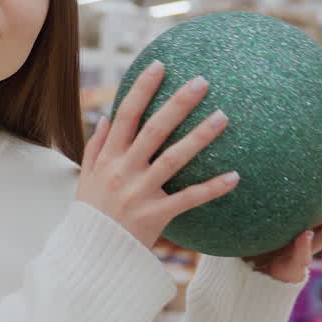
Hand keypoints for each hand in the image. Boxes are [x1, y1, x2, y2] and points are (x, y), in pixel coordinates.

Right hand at [76, 60, 237, 247]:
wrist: (90, 255)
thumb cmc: (91, 214)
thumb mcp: (87, 178)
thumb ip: (96, 147)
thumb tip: (107, 118)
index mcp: (108, 158)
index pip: (126, 115)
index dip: (141, 89)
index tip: (160, 66)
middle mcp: (123, 170)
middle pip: (153, 129)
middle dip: (177, 103)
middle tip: (201, 82)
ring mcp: (140, 193)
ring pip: (173, 158)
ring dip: (199, 136)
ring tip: (223, 117)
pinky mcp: (156, 215)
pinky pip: (188, 198)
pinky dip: (212, 188)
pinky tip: (234, 176)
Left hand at [242, 156, 321, 282]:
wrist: (251, 278)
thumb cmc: (257, 242)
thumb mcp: (260, 213)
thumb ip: (263, 193)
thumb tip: (252, 158)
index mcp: (306, 219)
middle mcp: (311, 232)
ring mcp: (305, 250)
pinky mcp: (292, 268)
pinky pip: (300, 257)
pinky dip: (303, 246)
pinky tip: (305, 234)